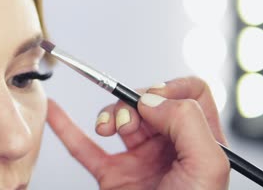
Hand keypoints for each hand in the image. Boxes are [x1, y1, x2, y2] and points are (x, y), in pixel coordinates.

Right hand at [47, 76, 229, 189]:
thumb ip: (188, 122)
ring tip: (106, 127)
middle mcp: (169, 148)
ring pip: (119, 120)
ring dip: (108, 115)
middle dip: (133, 103)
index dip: (171, 88)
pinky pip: (84, 147)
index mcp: (199, 142)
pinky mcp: (113, 175)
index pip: (190, 95)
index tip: (154, 98)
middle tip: (129, 121)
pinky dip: (67, 128)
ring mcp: (139, 160)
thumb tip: (152, 100)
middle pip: (149, 103)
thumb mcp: (207, 167)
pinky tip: (56, 112)